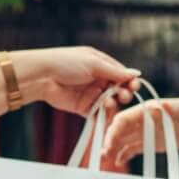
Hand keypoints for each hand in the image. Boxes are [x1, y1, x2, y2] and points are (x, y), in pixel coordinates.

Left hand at [11, 46, 140, 117]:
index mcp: (101, 64)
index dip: (129, 81)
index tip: (134, 86)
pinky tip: (105, 112)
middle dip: (124, 93)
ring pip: (111, 103)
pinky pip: (99, 114)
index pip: (121, 74)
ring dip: (113, 103)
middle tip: (124, 96)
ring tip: (108, 102)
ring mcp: (91, 94)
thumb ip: (115, 72)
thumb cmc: (65, 63)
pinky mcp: (84, 108)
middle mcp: (98, 79)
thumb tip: (135, 74)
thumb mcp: (93, 63)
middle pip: (118, 90)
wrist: (42, 77)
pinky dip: (104, 115)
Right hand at [102, 95, 178, 167]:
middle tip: (104, 154)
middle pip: (120, 130)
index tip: (110, 141)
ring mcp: (144, 132)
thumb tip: (161, 106)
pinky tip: (118, 162)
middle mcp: (141, 120)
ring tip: (107, 160)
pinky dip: (124, 154)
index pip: (124, 118)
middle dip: (110, 141)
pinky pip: (133, 149)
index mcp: (146, 109)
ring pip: (123, 140)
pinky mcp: (149, 143)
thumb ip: (171, 108)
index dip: (115, 129)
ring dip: (114, 149)